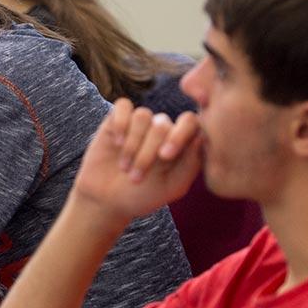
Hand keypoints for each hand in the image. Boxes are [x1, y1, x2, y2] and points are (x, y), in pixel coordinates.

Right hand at [72, 98, 203, 219]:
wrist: (106, 201)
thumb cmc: (143, 196)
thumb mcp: (172, 186)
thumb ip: (191, 163)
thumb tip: (200, 136)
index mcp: (181, 143)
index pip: (191, 123)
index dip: (180, 135)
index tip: (165, 156)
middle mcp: (162, 129)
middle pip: (162, 125)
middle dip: (147, 153)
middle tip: (136, 178)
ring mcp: (140, 123)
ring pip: (143, 116)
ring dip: (132, 145)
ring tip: (124, 167)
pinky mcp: (117, 119)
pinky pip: (123, 106)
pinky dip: (120, 124)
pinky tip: (116, 143)